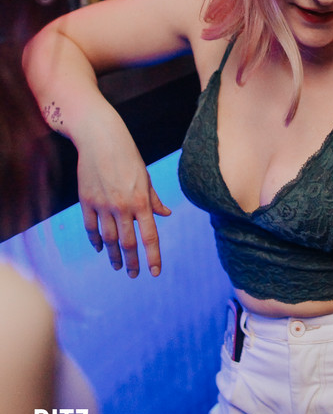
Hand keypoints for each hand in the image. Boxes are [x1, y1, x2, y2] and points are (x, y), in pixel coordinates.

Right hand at [76, 119, 170, 277]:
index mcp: (141, 201)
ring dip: (114, 255)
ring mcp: (102, 205)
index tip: (155, 272)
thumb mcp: (146, 177)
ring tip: (118, 266)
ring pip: (108, 239)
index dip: (152, 257)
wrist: (100, 139)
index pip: (149, 236)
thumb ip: (154, 200)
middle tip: (134, 275)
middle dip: (132, 262)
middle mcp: (122, 206)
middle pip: (128, 242)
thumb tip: (165, 215)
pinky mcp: (86, 201)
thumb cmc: (128, 156)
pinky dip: (95, 241)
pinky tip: (100, 249)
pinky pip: (91, 227)